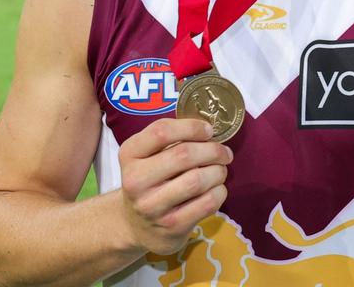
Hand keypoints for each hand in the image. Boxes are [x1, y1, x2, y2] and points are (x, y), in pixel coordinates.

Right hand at [117, 118, 233, 254]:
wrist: (136, 226)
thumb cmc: (150, 181)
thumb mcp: (146, 156)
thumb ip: (171, 140)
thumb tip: (209, 130)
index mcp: (130, 154)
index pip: (161, 131)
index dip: (192, 127)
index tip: (209, 130)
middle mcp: (136, 180)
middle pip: (184, 155)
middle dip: (213, 150)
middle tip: (224, 153)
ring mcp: (153, 206)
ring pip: (197, 180)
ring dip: (218, 171)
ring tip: (220, 170)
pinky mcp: (172, 226)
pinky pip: (207, 203)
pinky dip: (219, 192)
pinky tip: (217, 189)